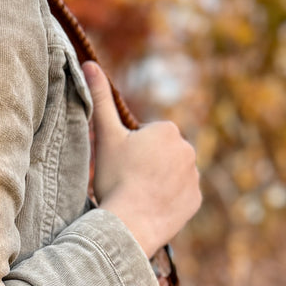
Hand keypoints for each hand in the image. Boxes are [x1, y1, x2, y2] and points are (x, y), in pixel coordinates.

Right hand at [84, 62, 201, 258]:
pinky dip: (169, 201)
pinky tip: (152, 208)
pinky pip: (182, 196)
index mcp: (167, 129)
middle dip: (147, 165)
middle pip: (161, 155)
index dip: (130, 151)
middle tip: (128, 181)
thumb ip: (100, 98)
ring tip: (139, 197)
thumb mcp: (105, 136)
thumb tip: (89, 63)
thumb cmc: (116, 177)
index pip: (146, 137)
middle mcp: (188, 148)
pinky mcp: (197, 200)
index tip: (121, 166)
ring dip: (158, 182)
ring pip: (172, 175)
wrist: (131, 222)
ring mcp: (195, 175)